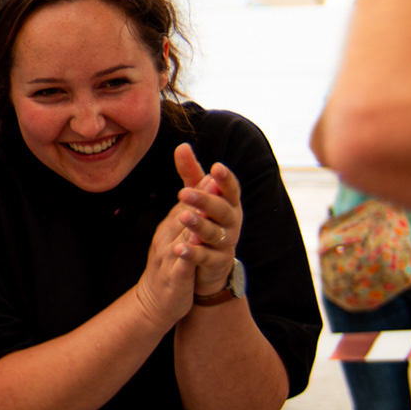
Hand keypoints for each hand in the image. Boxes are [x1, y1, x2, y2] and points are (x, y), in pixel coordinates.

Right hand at [133, 156, 202, 330]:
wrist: (153, 301)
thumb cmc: (171, 264)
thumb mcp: (179, 235)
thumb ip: (189, 211)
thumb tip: (204, 187)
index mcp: (172, 225)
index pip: (188, 200)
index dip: (201, 185)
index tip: (215, 168)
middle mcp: (169, 235)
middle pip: (186, 212)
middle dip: (200, 196)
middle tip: (213, 179)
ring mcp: (169, 255)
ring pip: (183, 235)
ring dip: (192, 221)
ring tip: (202, 208)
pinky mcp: (174, 276)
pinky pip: (181, 263)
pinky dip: (185, 254)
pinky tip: (191, 248)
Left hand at [167, 144, 242, 296]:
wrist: (212, 263)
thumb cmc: (208, 221)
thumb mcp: (201, 197)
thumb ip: (192, 174)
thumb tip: (182, 145)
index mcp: (229, 204)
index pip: (231, 189)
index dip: (225, 179)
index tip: (216, 166)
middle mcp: (231, 223)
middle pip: (221, 210)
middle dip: (205, 201)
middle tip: (184, 193)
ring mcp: (225, 244)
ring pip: (214, 234)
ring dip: (199, 225)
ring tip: (184, 217)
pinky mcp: (216, 263)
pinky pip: (205, 258)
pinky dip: (193, 253)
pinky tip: (179, 249)